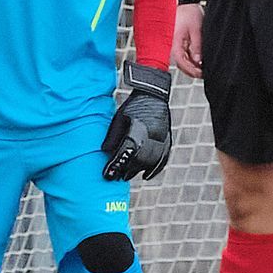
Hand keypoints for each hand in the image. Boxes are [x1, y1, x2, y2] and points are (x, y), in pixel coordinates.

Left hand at [102, 63, 172, 180]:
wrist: (154, 95)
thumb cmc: (133, 106)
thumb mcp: (119, 118)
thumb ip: (113, 135)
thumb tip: (105, 153)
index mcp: (138, 129)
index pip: (125, 152)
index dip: (116, 165)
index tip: (107, 175)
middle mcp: (152, 135)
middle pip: (138, 160)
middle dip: (126, 170)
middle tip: (116, 177)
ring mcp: (162, 139)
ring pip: (150, 162)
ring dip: (138, 171)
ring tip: (126, 176)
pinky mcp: (168, 140)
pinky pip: (162, 159)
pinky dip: (154, 170)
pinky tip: (146, 176)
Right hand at [173, 3, 203, 79]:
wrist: (187, 4)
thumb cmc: (190, 14)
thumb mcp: (196, 30)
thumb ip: (196, 46)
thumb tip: (198, 61)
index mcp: (175, 42)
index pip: (181, 62)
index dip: (191, 70)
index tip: (201, 73)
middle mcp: (173, 45)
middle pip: (181, 64)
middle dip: (192, 71)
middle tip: (204, 74)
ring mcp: (176, 44)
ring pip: (182, 61)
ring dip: (191, 67)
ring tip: (203, 70)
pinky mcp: (179, 43)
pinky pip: (184, 55)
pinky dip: (191, 61)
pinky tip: (199, 62)